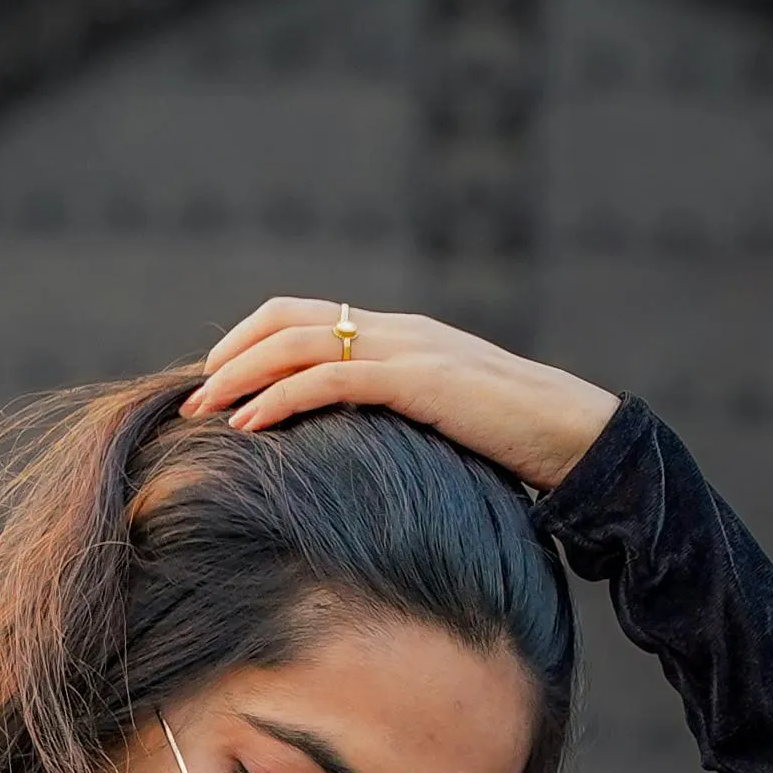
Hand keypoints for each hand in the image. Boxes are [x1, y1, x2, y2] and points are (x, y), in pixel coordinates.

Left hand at [182, 300, 616, 492]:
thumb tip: (351, 456)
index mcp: (399, 334)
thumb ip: (395, 421)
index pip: (304, 316)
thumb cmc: (517, 444)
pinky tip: (250, 428)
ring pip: (299, 343)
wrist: (580, 437)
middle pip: (288, 319)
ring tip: (205, 411)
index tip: (216, 383)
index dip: (250, 341)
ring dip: (241, 376)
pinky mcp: (420, 381)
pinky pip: (332, 379)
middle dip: (231, 355)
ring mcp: (408, 350)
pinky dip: (281, 399)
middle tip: (193, 400)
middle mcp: (397, 330)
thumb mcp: (442, 424)